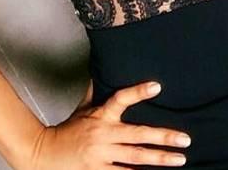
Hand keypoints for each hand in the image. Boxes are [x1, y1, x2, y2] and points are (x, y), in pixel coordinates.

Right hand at [26, 80, 189, 168]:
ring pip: (135, 158)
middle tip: (186, 139)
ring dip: (159, 159)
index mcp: (101, 116)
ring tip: (179, 159)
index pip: (121, 99)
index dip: (138, 92)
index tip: (157, 86)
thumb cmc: (66, 130)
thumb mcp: (82, 108)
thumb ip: (96, 92)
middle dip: (163, 137)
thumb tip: (102, 68)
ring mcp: (101, 156)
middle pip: (138, 135)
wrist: (42, 154)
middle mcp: (103, 135)